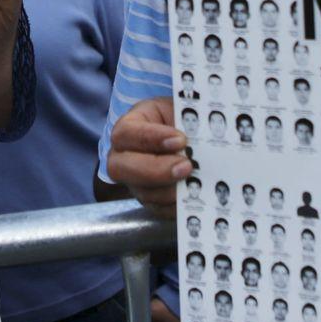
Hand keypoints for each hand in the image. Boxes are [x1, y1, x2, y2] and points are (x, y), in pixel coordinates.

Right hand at [105, 96, 188, 216]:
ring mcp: (134, 181)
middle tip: (187, 166)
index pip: (126, 132)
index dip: (150, 138)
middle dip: (155, 169)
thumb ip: (187, 121)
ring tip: (195, 182)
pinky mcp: (150, 200)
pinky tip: (194, 197)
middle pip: (120, 167)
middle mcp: (124, 155)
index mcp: (131, 125)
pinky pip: (157, 209)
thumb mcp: (185, 112)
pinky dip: (176, 206)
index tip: (181, 140)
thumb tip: (201, 134)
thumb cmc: (184, 121)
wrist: (196, 141)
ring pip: (140, 192)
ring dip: (169, 190)